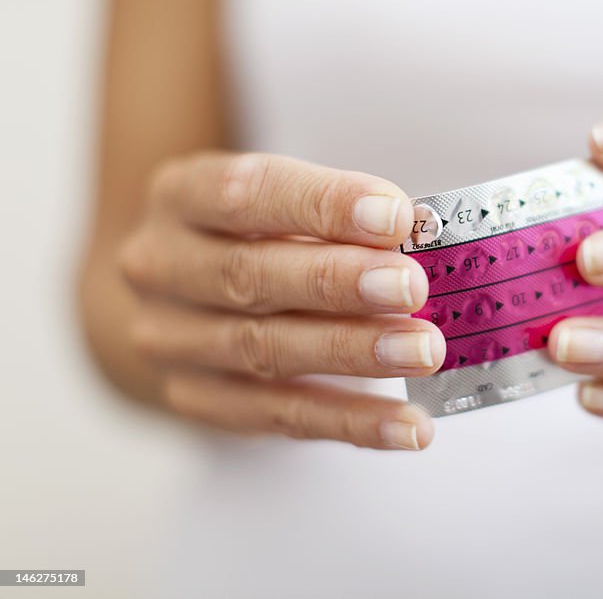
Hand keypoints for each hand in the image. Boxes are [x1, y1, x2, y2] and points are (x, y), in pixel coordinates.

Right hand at [118, 152, 442, 449]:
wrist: (176, 299)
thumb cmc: (250, 235)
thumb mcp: (277, 203)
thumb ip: (336, 218)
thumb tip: (421, 238)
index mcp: (181, 195)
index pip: (246, 193)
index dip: (324, 204)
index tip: (396, 217)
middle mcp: (163, 267)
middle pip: (250, 276)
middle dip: (340, 283)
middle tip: (413, 289)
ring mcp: (174, 342)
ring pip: (265, 350)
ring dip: (354, 352)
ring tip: (423, 351)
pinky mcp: (201, 402)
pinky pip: (283, 417)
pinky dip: (353, 423)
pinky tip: (409, 426)